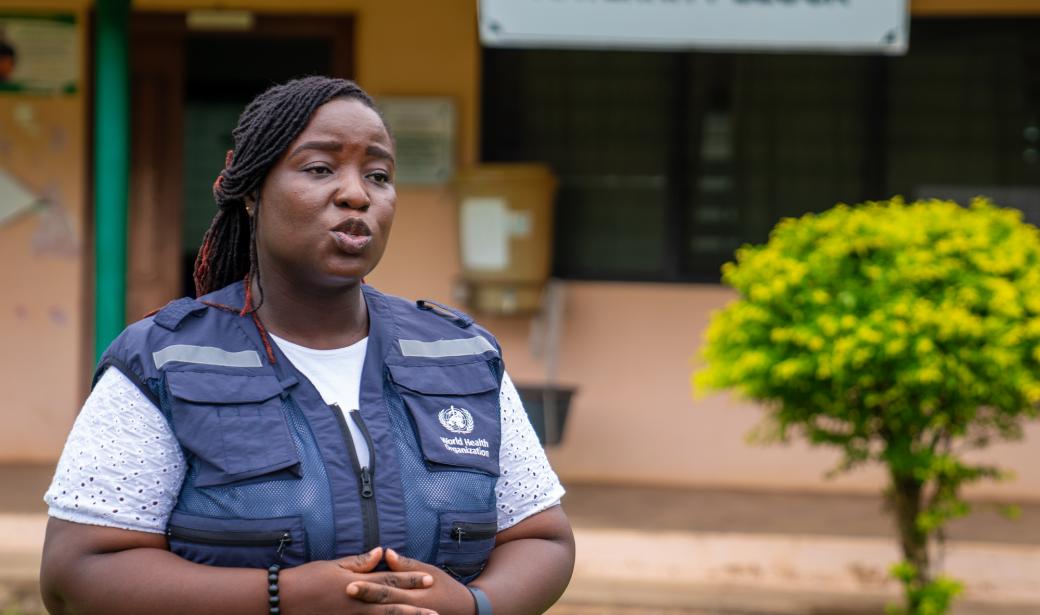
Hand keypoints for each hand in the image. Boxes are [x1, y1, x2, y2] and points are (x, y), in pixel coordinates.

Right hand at [281, 546, 436, 614]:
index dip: (410, 580)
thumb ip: (360, 562)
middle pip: (392, 605)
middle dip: (415, 607)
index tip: (429, 580)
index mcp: (357, 583)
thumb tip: (381, 552)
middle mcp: (357, 602)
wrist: (283, 600)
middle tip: (436, 609)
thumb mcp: (334, 566)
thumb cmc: (308, 579)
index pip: (389, 581)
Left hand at [346, 549, 473, 614]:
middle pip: (382, 606)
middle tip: (344, 592)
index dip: (368, 587)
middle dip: (363, 600)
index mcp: (415, 595)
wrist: (465, 611)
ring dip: (366, 614)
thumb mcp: (430, 572)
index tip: (349, 583)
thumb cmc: (445, 588)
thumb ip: (406, 565)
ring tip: (345, 611)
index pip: (387, 590)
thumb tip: (386, 553)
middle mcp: (411, 610)